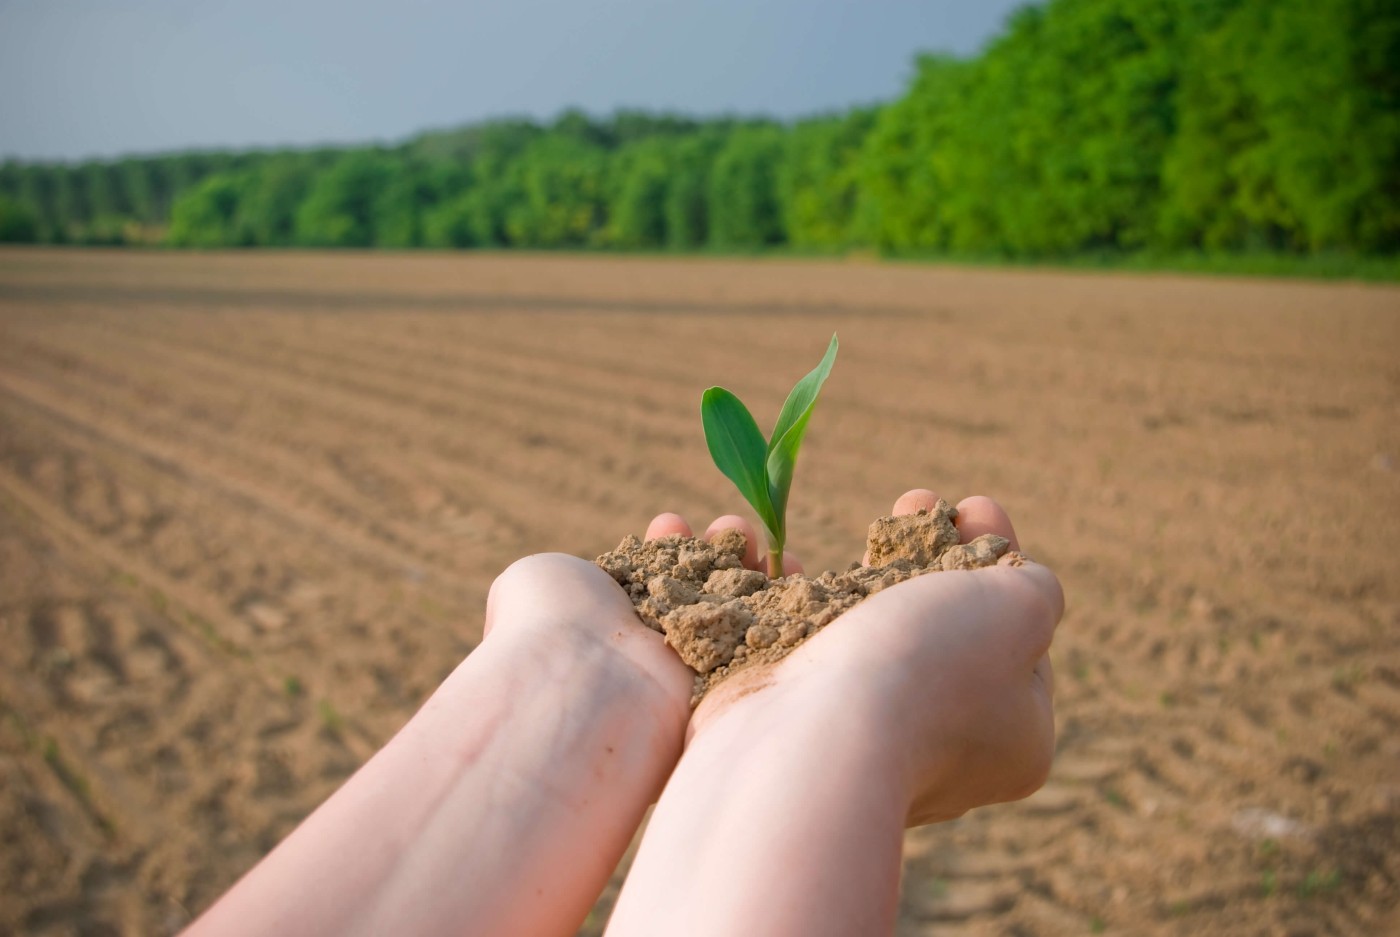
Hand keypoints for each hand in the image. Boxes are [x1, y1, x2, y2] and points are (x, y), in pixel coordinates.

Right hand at [648, 489, 1061, 824]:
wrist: (806, 742)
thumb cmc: (926, 670)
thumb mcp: (1016, 611)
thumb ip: (1035, 591)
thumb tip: (1024, 581)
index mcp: (1008, 739)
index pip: (1016, 641)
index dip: (998, 563)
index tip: (973, 506)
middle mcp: (934, 751)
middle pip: (933, 631)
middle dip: (921, 555)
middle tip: (913, 500)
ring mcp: (850, 743)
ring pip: (848, 638)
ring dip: (836, 574)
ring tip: (811, 526)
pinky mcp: (780, 728)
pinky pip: (780, 647)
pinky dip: (768, 595)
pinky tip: (748, 541)